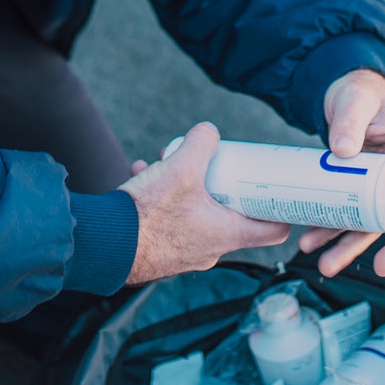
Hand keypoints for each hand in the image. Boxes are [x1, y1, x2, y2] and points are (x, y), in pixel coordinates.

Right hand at [121, 122, 288, 284]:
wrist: (104, 244)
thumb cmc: (147, 215)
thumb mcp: (180, 168)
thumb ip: (201, 144)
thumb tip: (209, 131)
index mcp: (226, 235)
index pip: (273, 231)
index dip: (280, 210)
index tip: (276, 191)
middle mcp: (210, 250)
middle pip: (232, 216)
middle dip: (222, 186)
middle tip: (214, 167)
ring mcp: (186, 253)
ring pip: (198, 214)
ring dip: (186, 187)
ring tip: (167, 164)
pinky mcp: (162, 251)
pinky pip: (172, 220)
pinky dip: (164, 198)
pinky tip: (144, 176)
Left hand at [299, 70, 384, 278]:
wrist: (344, 101)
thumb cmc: (360, 96)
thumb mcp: (355, 100)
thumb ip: (349, 120)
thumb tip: (342, 151)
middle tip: (382, 267)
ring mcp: (381, 187)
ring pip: (374, 225)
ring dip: (350, 248)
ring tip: (326, 265)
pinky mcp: (359, 193)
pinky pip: (350, 218)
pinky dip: (331, 232)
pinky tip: (311, 240)